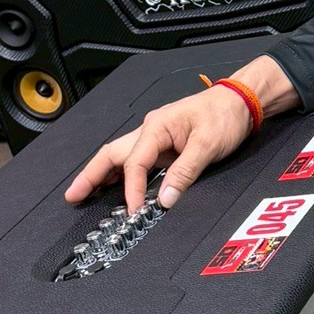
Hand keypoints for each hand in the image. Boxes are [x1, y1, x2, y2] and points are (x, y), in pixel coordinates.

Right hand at [64, 57, 297, 213]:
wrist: (240, 102)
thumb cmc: (225, 116)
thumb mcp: (207, 145)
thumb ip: (184, 173)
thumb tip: (165, 199)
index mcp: (157, 127)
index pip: (135, 163)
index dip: (132, 190)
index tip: (133, 211)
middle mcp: (150, 130)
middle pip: (112, 154)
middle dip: (91, 176)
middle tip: (73, 196)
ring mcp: (155, 137)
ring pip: (120, 156)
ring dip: (102, 175)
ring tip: (85, 193)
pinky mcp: (164, 144)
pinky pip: (135, 159)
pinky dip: (121, 173)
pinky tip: (116, 185)